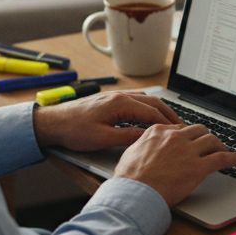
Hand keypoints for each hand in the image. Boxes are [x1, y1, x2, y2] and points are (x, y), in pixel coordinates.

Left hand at [32, 91, 182, 151]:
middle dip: (169, 114)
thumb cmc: (74, 130)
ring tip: (171, 122)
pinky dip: (148, 108)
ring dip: (160, 110)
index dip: (168, 123)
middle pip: (152, 102)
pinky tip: (151, 117)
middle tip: (183, 127)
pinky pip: (136, 101)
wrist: (53, 122)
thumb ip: (127, 137)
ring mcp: (115, 97)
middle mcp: (119, 96)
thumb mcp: (102, 138)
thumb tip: (147, 138)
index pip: (152, 112)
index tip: (180, 133)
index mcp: (120, 103)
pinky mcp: (110, 101)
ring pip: (145, 100)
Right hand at [113, 123, 235, 206]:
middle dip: (205, 137)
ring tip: (224, 150)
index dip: (187, 136)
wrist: (135, 193)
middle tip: (209, 145)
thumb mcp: (130, 152)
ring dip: (219, 145)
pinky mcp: (198, 167)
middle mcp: (175, 137)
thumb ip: (142, 145)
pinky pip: (222, 158)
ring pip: (211, 140)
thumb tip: (144, 147)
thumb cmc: (129, 179)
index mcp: (158, 131)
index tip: (190, 142)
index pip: (179, 127)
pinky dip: (234, 157)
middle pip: (198, 130)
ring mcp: (188, 151)